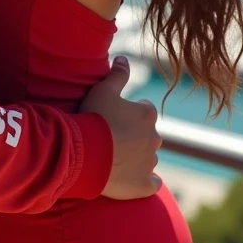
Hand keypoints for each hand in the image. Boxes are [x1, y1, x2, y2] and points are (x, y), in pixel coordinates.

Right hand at [80, 56, 161, 199]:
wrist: (88, 153)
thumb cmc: (95, 118)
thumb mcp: (103, 90)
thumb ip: (117, 74)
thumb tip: (124, 58)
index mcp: (147, 114)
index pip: (144, 110)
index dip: (129, 113)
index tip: (114, 117)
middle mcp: (154, 137)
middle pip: (147, 134)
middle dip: (135, 135)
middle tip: (113, 137)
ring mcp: (150, 162)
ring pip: (148, 157)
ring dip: (137, 156)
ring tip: (115, 157)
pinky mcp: (145, 184)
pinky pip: (152, 183)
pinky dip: (145, 181)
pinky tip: (133, 180)